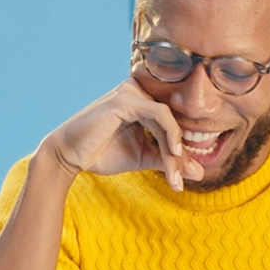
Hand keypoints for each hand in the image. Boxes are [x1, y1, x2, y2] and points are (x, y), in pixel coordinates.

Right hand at [39, 76, 203, 191]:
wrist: (69, 156)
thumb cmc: (102, 152)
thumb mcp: (144, 157)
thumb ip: (170, 160)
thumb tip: (201, 173)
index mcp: (144, 100)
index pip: (175, 121)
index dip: (185, 147)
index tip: (189, 173)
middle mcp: (139, 90)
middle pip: (174, 121)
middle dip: (181, 153)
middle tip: (182, 179)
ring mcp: (132, 92)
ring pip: (170, 120)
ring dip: (175, 150)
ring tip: (175, 174)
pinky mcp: (125, 99)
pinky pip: (159, 114)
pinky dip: (170, 134)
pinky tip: (173, 152)